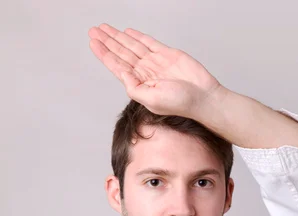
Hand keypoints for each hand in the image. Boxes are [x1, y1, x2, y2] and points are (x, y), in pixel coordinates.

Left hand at [88, 23, 222, 117]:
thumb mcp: (151, 100)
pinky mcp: (167, 55)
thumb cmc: (180, 103)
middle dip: (107, 42)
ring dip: (118, 37)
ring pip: (132, 46)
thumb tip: (121, 72)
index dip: (104, 54)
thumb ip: (133, 87)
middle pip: (122, 53)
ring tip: (104, 29)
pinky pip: (149, 43)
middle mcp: (146, 72)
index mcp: (140, 84)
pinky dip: (138, 37)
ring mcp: (156, 63)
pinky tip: (128, 33)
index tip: (93, 43)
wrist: (203, 96)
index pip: (117, 66)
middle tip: (94, 31)